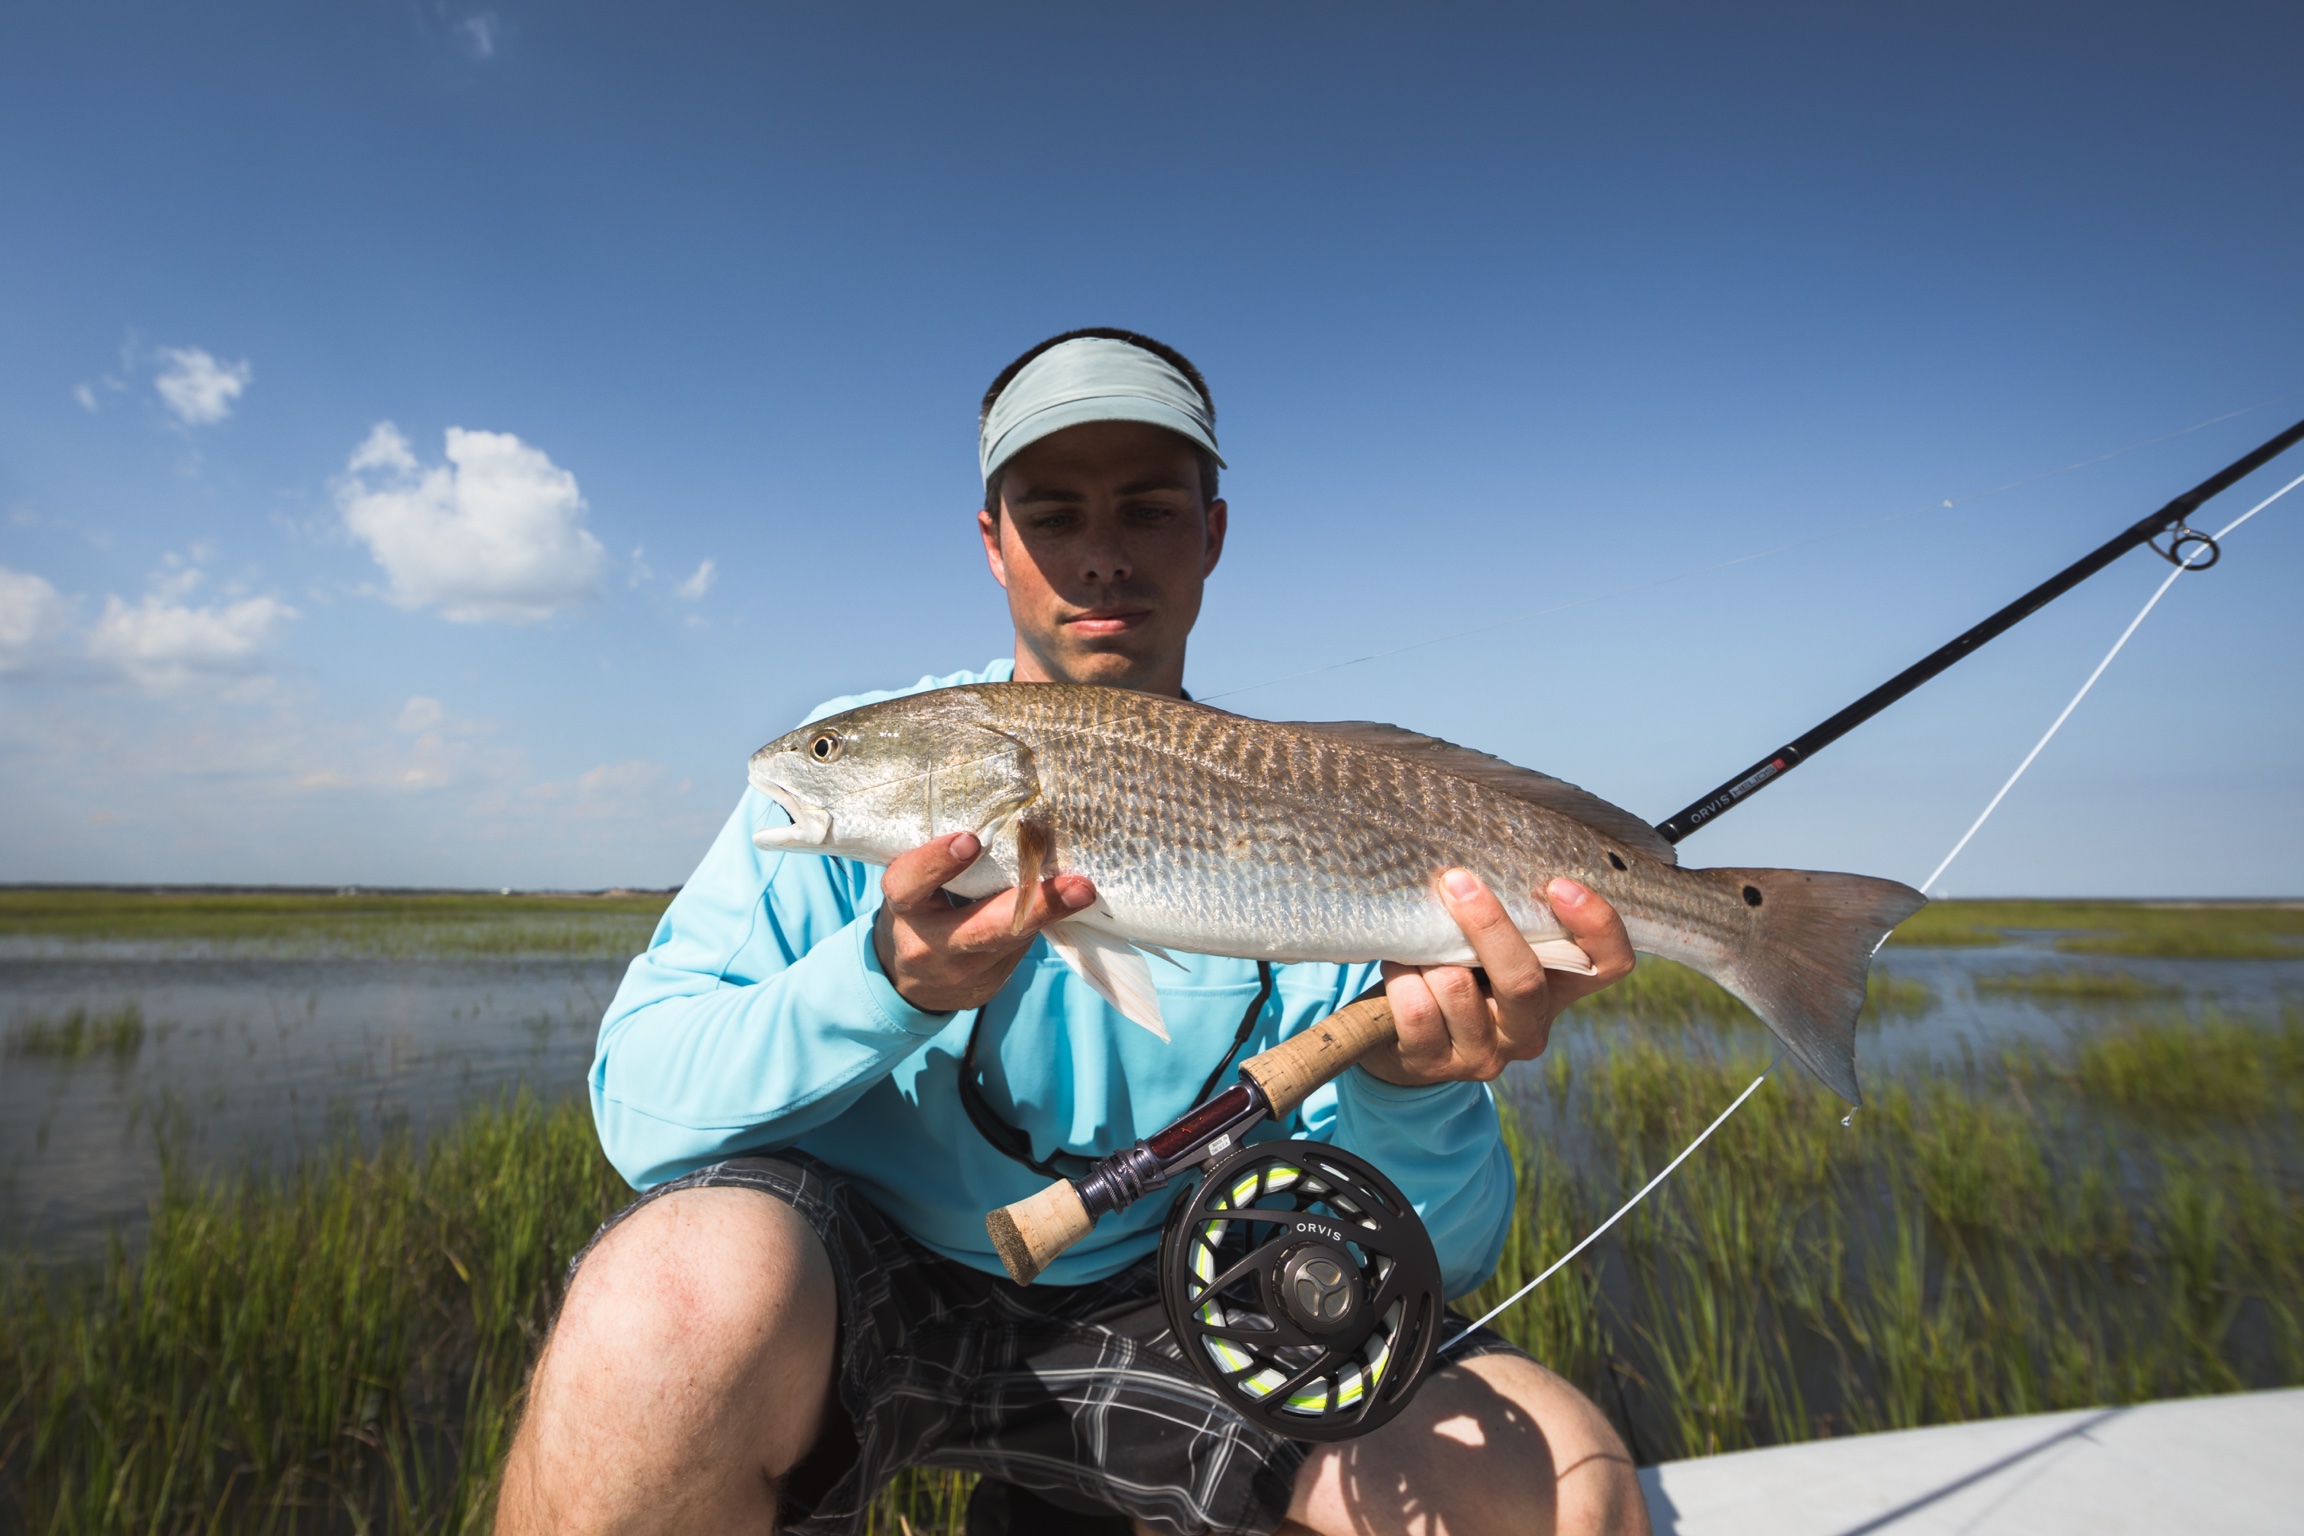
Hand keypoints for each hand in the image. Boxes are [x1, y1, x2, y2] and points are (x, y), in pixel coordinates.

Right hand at [872, 832, 1097, 1013]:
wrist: (911, 981)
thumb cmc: (918, 910)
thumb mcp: (915, 885)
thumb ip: (942, 862)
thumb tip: (1006, 819)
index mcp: (905, 909)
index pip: (910, 885)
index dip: (936, 862)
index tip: (970, 840)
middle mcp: (931, 946)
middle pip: (983, 931)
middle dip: (1035, 907)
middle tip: (1078, 886)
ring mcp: (963, 973)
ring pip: (1014, 940)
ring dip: (1052, 912)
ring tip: (1084, 890)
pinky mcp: (989, 984)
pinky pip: (1022, 948)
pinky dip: (1044, 920)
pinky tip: (1068, 900)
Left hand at [1360, 873, 1633, 1086]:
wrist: (1398, 1039)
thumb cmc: (1454, 969)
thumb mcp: (1488, 947)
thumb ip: (1506, 918)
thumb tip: (1482, 851)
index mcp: (1557, 991)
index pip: (1610, 964)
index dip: (1597, 925)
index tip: (1557, 884)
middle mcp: (1529, 1030)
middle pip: (1525, 981)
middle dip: (1488, 925)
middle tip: (1456, 879)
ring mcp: (1484, 1055)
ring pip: (1456, 988)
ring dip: (1427, 954)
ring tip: (1413, 941)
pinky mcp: (1434, 1066)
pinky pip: (1416, 1010)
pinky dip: (1400, 977)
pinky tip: (1398, 968)